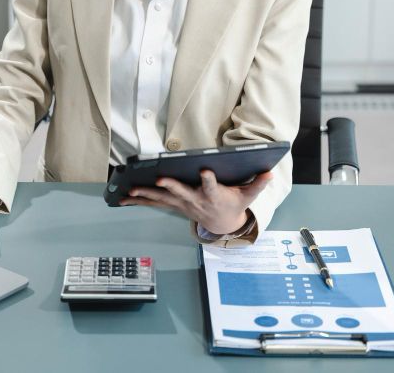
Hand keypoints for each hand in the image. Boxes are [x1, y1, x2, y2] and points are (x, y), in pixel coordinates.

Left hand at [120, 170, 271, 234]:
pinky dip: (140, 200)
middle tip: (161, 179)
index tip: (205, 170)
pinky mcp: (174, 205)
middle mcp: (196, 201)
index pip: (212, 187)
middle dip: (171, 186)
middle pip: (182, 193)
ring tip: (130, 190)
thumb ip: (257, 184)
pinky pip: (155, 203)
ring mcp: (183, 205)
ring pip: (163, 199)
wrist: (222, 224)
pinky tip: (124, 196)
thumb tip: (270, 173)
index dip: (208, 180)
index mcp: (214, 196)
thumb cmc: (233, 205)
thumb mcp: (248, 196)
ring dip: (147, 195)